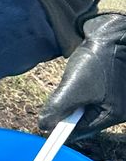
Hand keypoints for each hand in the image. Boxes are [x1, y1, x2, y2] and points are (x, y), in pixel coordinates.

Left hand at [40, 13, 125, 136]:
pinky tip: (80, 70)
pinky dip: (77, 83)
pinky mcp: (108, 80)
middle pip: (83, 117)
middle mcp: (117, 106)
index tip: (46, 124)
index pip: (83, 130)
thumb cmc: (99, 59)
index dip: (63, 127)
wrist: (112, 30)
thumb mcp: (74, 87)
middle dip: (68, 108)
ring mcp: (114, 93)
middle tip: (61, 94)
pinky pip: (88, 90)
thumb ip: (58, 108)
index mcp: (115, 114)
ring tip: (75, 77)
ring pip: (83, 103)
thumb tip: (43, 125)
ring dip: (71, 94)